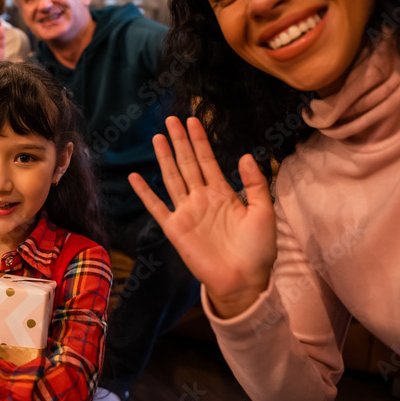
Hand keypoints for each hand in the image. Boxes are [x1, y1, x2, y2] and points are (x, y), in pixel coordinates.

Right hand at [129, 116, 276, 317]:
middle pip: (188, 163)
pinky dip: (145, 192)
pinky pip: (157, 207)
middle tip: (171, 120)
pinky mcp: (175, 229)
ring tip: (157, 138)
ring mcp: (187, 212)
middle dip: (180, 142)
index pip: (208, 160)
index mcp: (223, 194)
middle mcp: (202, 199)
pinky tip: (135, 177)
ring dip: (164, 158)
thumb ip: (255, 183)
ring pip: (172, 178)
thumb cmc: (258, 249)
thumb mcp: (264, 212)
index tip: (193, 120)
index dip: (200, 140)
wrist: (244, 280)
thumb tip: (245, 156)